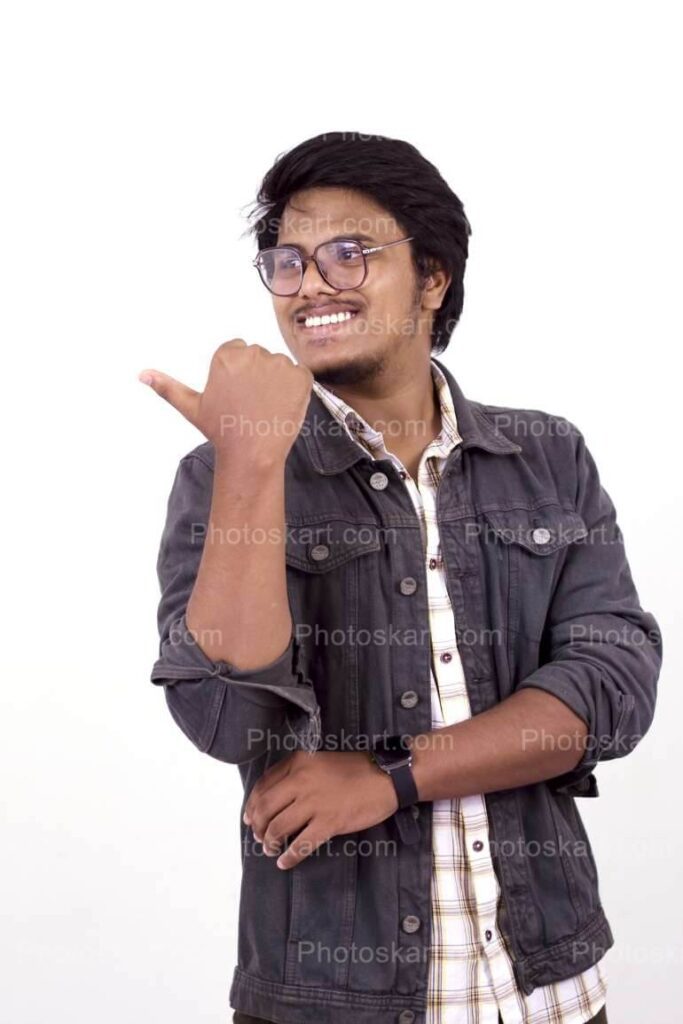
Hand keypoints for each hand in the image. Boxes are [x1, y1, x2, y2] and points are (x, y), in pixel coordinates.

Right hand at [139, 339, 312, 461]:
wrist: (253, 453)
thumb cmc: (221, 430)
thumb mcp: (192, 407)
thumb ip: (168, 387)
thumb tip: (142, 374)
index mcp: (227, 354)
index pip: (238, 351)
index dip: (239, 375)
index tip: (238, 395)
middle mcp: (253, 353)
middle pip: (260, 357)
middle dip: (258, 376)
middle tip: (252, 404)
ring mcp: (279, 364)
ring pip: (280, 367)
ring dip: (277, 382)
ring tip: (267, 407)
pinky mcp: (301, 376)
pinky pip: (301, 376)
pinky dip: (296, 389)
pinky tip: (283, 406)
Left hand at [242, 750, 398, 869]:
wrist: (387, 776)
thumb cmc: (355, 769)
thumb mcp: (320, 760)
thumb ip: (297, 773)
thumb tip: (274, 797)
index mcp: (298, 762)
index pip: (263, 785)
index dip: (252, 805)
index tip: (249, 817)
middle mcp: (301, 780)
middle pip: (265, 808)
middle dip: (257, 826)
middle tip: (259, 837)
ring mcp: (314, 802)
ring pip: (278, 827)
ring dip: (269, 842)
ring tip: (271, 849)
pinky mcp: (329, 822)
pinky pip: (300, 844)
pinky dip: (289, 856)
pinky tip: (284, 862)